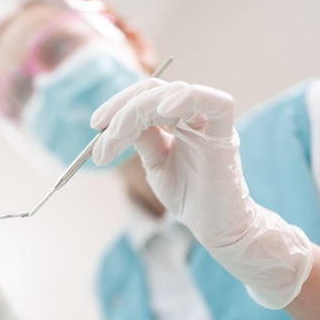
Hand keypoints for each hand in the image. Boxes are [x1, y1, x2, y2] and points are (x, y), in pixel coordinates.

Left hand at [90, 79, 312, 308]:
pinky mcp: (224, 136)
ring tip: (116, 134)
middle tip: (99, 130)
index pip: (145, 97)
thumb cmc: (189, 197)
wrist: (215, 228)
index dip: (118, 105)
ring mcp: (209, 124)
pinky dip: (187, 98)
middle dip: (122, 107)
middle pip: (154, 91)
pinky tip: (164, 109)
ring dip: (137, 109)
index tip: (95, 125)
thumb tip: (116, 122)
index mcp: (177, 121)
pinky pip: (216, 103)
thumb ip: (142, 139)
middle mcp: (194, 116)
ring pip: (174, 93)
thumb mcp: (155, 164)